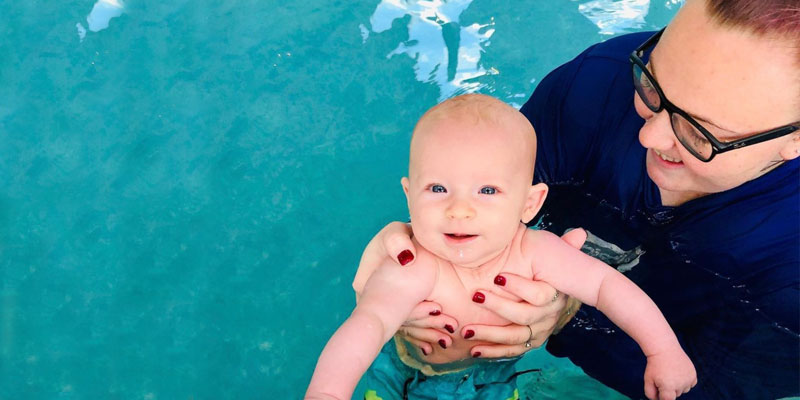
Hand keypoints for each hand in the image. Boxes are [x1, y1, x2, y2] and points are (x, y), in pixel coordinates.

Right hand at [354, 222, 457, 354]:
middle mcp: (370, 300)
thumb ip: (397, 242)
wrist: (403, 245)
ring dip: (425, 334)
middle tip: (450, 326)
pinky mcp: (395, 313)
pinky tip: (434, 346)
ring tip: (447, 339)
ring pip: (403, 325)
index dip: (412, 309)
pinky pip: (406, 327)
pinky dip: (420, 337)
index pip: (388, 302)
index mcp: (364, 283)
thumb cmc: (397, 237)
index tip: (437, 308)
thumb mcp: (393, 234)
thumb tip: (407, 258)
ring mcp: (382, 308)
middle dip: (424, 326)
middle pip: (396, 317)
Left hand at [461, 228, 586, 357]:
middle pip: (524, 316)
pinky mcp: (527, 343)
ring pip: (514, 337)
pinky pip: (510, 351)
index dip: (519, 286)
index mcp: (554, 294)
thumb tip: (579, 233)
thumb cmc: (541, 268)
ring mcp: (537, 331)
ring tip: (467, 330)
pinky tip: (473, 349)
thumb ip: (562, 246)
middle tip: (476, 296)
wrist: (540, 292)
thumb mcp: (548, 254)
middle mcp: (547, 316)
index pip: (539, 295)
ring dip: (489, 334)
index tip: (497, 276)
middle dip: (498, 307)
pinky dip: (491, 352)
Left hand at [644, 351, 696, 399]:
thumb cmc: (655, 365)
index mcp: (668, 387)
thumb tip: (658, 399)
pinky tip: (678, 373)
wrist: (664, 349)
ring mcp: (688, 379)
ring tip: (670, 373)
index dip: (662, 396)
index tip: (659, 388)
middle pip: (675, 395)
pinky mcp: (693, 374)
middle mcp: (680, 385)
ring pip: (683, 390)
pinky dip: (685, 381)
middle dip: (669, 389)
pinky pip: (690, 384)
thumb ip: (650, 394)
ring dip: (678, 385)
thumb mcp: (648, 380)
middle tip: (663, 376)